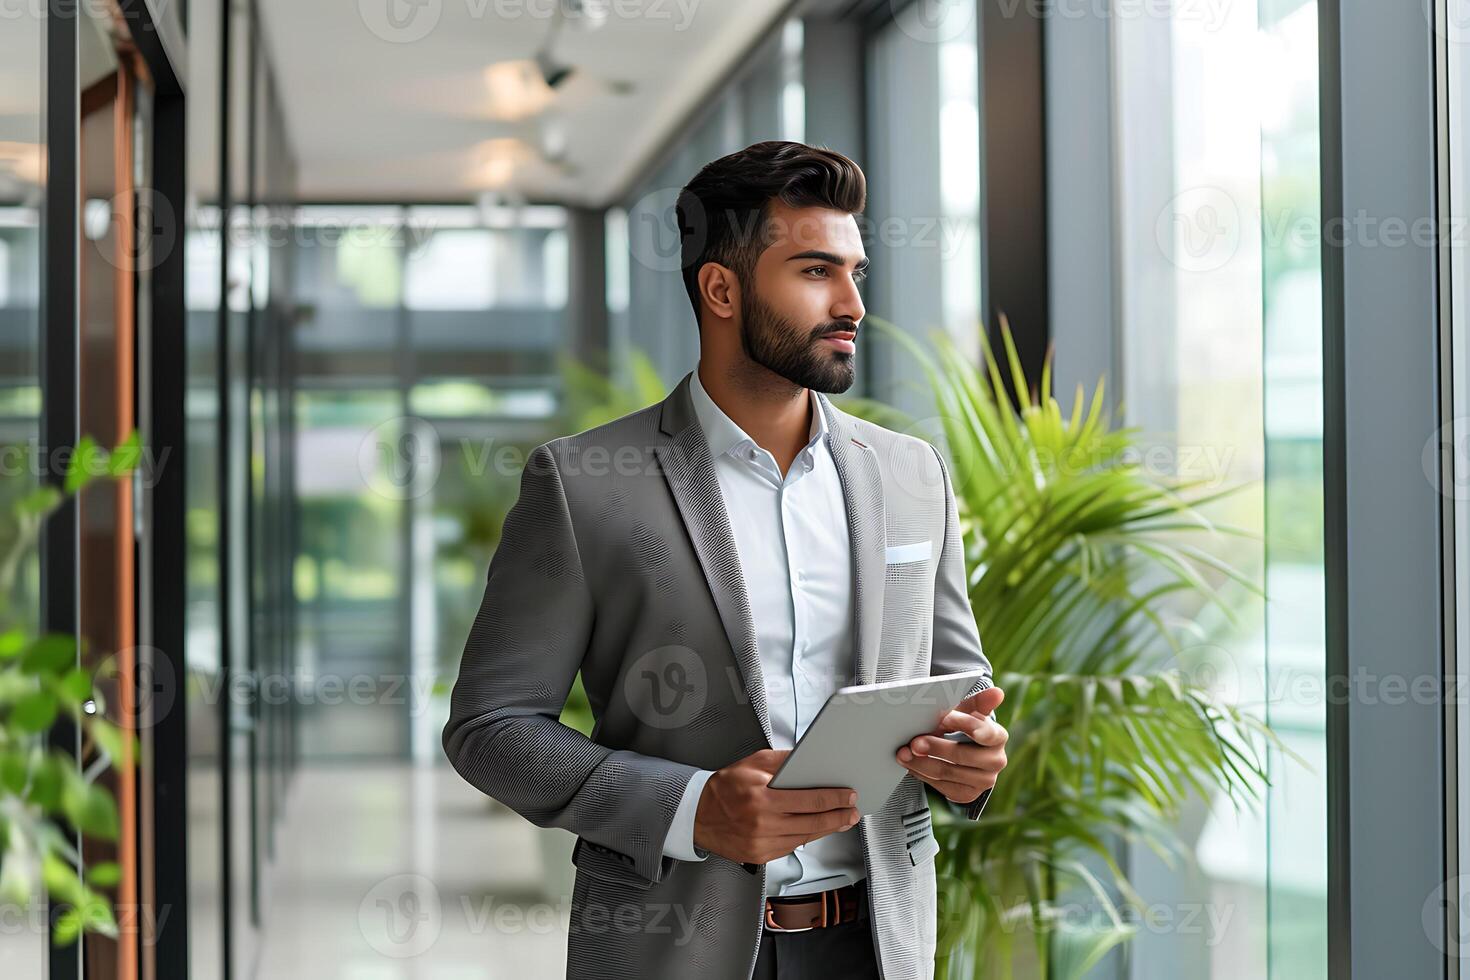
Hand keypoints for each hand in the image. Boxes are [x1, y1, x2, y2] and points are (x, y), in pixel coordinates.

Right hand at [693, 749, 860, 864]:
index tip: (849, 795)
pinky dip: (806, 837)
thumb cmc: (723, 787)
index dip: (834, 798)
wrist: (696, 814)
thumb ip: (783, 760)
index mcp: (761, 798)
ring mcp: (761, 843)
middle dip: (838, 816)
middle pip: (812, 822)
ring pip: (805, 837)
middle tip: (853, 812)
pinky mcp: (760, 856)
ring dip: (827, 829)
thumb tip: (809, 758)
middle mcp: (762, 823)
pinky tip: (816, 829)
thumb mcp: (752, 763)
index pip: (809, 799)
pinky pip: (791, 846)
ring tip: (841, 820)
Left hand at [896, 686, 1007, 803]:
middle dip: (936, 748)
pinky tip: (910, 765)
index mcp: (998, 737)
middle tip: (914, 742)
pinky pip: (941, 786)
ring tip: (903, 753)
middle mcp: (996, 761)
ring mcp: (983, 781)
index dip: (964, 724)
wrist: (961, 754)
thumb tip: (997, 692)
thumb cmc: (962, 727)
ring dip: (921, 763)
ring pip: (947, 772)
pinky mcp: (967, 795)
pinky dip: (922, 775)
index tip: (943, 717)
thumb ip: (976, 702)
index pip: (985, 732)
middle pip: (962, 755)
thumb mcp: (967, 712)